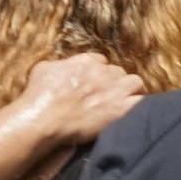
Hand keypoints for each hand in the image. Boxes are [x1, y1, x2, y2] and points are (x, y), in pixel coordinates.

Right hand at [6, 52, 143, 145]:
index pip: (101, 61)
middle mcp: (104, 72)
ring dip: (130, 91)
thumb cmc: (39, 96)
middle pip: (118, 72)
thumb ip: (59, 64)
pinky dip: (138, 105)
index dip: (98, 72)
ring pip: (135, 82)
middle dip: (114, 82)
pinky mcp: (121, 109)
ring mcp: (115, 90)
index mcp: (86, 61)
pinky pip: (141, 102)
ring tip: (123, 102)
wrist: (45, 118)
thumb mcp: (43, 69)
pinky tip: (131, 112)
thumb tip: (60, 66)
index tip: (93, 83)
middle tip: (105, 96)